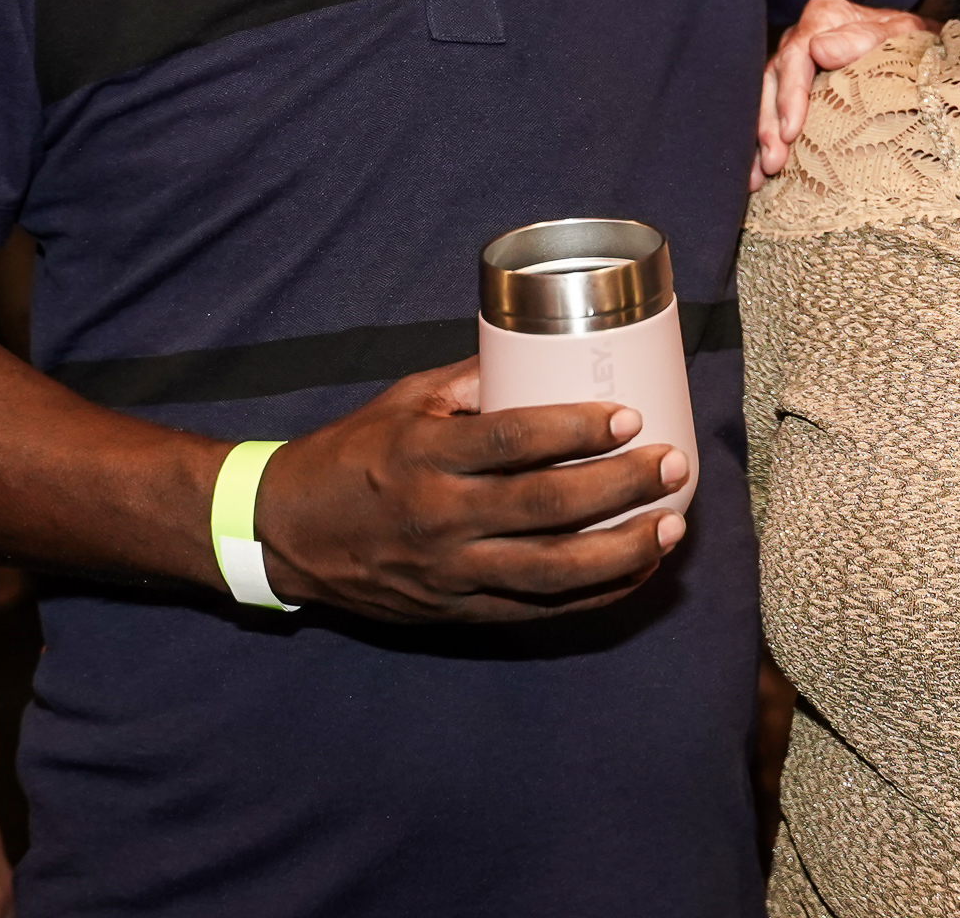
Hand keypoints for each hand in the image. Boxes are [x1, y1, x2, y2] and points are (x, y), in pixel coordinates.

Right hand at [254, 357, 687, 622]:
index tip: (629, 415)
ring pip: (552, 571)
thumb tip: (547, 347)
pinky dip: (595, 596)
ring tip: (673, 526)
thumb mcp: (404, 401)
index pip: (511, 441)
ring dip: (622, 550)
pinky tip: (638, 572)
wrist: (286, 534)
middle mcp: (439, 518)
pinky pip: (538, 610)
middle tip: (672, 464)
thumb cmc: (352, 454)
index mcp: (424, 456)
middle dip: (621, 487)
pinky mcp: (457, 612)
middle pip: (546, 507)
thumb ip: (474, 380)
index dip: (575, 429)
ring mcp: (449, 573)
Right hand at [751, 0, 928, 187]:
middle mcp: (803, 37)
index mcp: (825, 17)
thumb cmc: (913, 43)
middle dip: (769, 124)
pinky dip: (763, 144)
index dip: (790, 94)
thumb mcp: (902, 34)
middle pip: (774, 79)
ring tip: (760, 175)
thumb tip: (819, 49)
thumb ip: (865, 37)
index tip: (791, 130)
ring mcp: (796, 64)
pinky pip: (772, 114)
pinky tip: (758, 175)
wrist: (921, 52)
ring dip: (760, 139)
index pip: (796, 54)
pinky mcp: (795, 90)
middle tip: (774, 161)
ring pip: (766, 99)